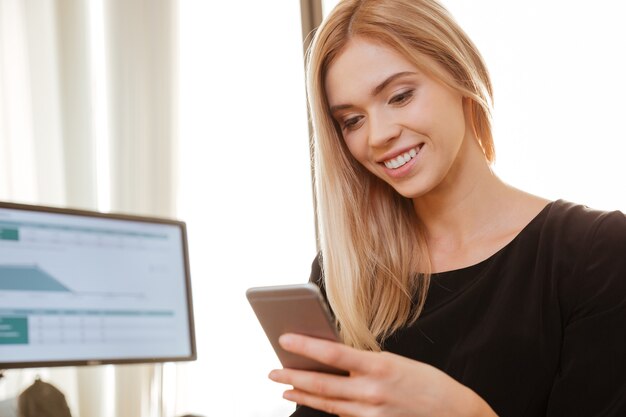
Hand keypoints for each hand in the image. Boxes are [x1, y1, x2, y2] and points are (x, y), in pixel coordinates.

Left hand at [269, 334, 496, 416]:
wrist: (455, 413)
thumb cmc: (427, 382)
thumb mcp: (396, 361)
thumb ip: (365, 362)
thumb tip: (334, 357)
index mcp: (380, 366)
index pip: (333, 354)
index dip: (305, 346)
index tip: (284, 338)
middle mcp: (373, 391)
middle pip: (323, 384)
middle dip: (293, 377)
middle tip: (272, 371)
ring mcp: (372, 413)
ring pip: (328, 404)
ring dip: (302, 395)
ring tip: (284, 388)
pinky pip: (343, 416)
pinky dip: (326, 408)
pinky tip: (313, 401)